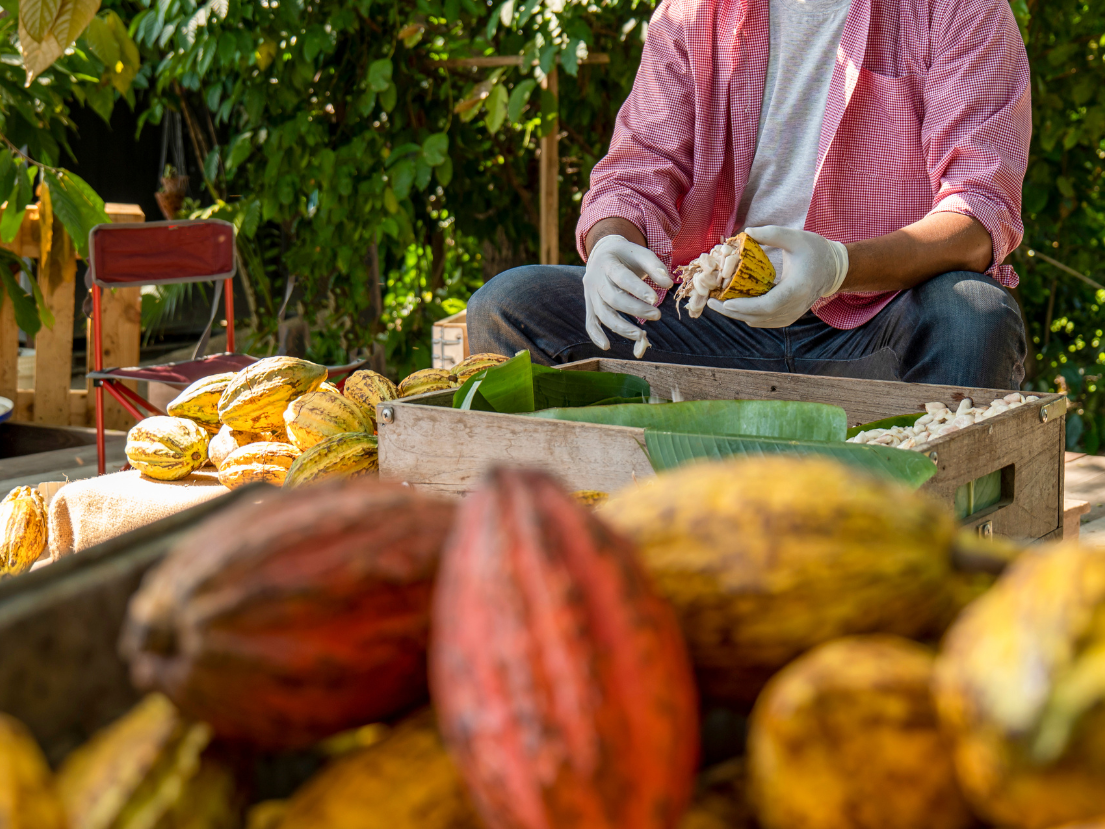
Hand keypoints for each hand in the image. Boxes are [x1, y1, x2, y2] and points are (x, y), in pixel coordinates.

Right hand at [583, 234, 672, 351]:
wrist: (603, 254)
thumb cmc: (626, 256)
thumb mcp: (640, 254)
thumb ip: (655, 266)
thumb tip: (668, 284)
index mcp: (607, 263)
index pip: (622, 277)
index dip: (637, 289)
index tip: (655, 299)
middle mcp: (595, 279)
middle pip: (613, 298)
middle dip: (635, 309)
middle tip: (657, 315)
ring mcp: (590, 294)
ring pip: (603, 314)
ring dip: (621, 327)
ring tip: (641, 336)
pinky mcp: (590, 305)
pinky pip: (590, 322)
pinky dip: (596, 335)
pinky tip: (607, 346)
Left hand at [707, 226, 847, 327]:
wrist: (833, 270)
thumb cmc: (814, 250)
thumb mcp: (795, 237)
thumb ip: (771, 233)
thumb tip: (746, 232)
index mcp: (797, 288)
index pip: (768, 304)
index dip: (745, 306)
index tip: (725, 302)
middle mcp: (794, 307)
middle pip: (758, 316)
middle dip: (731, 311)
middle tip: (710, 301)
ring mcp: (791, 315)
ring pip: (758, 321)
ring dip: (736, 313)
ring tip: (716, 301)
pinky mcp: (787, 317)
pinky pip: (762, 320)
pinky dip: (746, 314)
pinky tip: (731, 304)